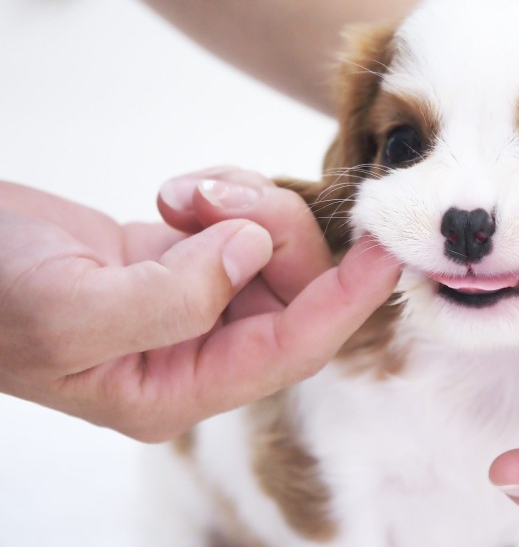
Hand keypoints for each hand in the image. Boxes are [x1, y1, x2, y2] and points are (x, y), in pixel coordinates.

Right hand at [0, 170, 399, 441]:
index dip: (346, 301)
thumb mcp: (69, 310)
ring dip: (246, 204)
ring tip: (184, 193)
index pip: (292, 349)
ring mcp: (195, 303)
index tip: (387, 253)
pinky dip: (226, 193)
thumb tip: (253, 251)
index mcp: (178, 388)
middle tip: (215, 196)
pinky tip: (178, 193)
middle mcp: (198, 352)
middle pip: (291, 289)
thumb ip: (172, 297)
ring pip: (272, 248)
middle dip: (274, 228)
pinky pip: (242, 222)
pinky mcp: (185, 259)